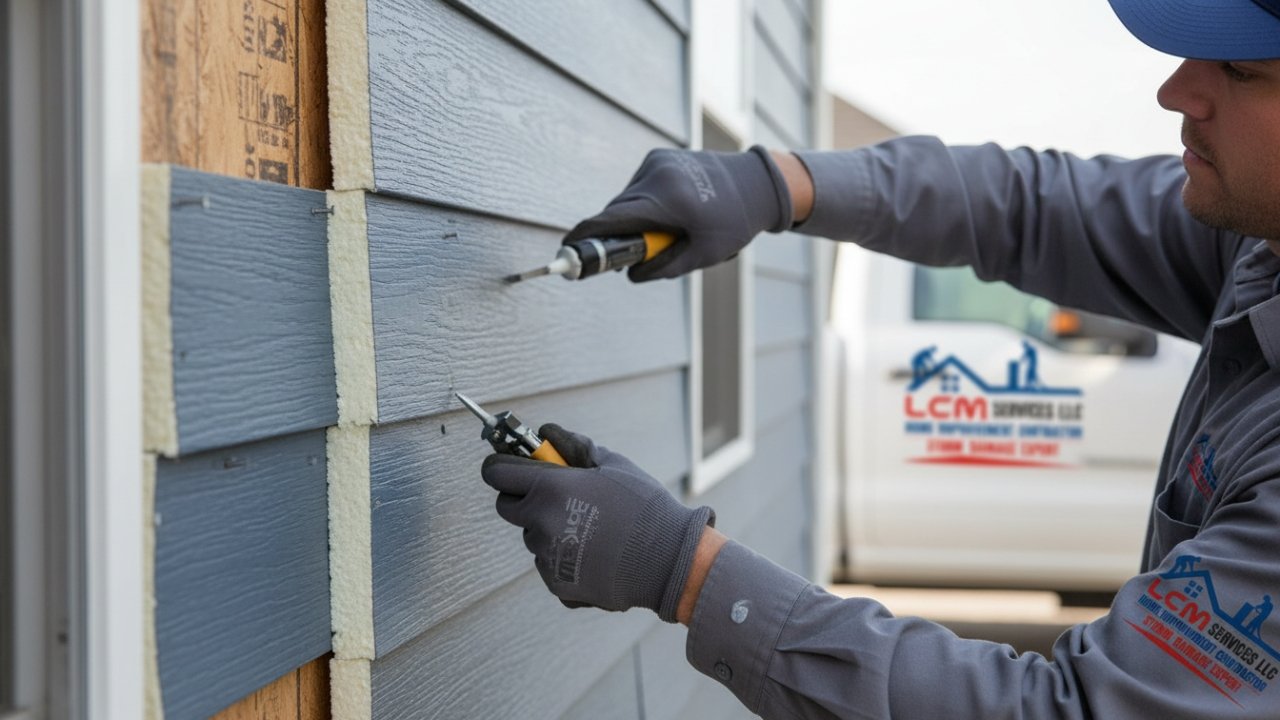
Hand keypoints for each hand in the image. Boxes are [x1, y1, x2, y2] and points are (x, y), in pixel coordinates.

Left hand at [481, 424, 714, 621]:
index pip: (496, 473)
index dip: (500, 467)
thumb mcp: (612, 464)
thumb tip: (547, 433)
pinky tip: (595, 553)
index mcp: (549, 489)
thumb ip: (573, 446)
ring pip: (532, 536)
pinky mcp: (556, 583)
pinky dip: (563, 557)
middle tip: (554, 496)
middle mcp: (540, 523)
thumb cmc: (644, 506)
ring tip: (589, 528)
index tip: (507, 466)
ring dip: (547, 528)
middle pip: (506, 507)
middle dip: (523, 498)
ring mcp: (546, 556)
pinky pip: (548, 563)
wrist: (669, 560)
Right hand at [565, 145, 793, 281]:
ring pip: (627, 199)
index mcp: (667, 200)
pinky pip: (638, 186)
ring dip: (634, 218)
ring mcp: (657, 161)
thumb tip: (630, 274)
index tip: (567, 249)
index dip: (587, 236)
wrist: (757, 183)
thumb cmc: (735, 222)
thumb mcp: (703, 254)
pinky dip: (644, 202)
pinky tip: (672, 210)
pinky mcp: (659, 156)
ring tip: (669, 229)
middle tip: (632, 255)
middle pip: (617, 211)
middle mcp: (657, 174)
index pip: (613, 219)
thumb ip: (663, 268)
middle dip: (617, 235)